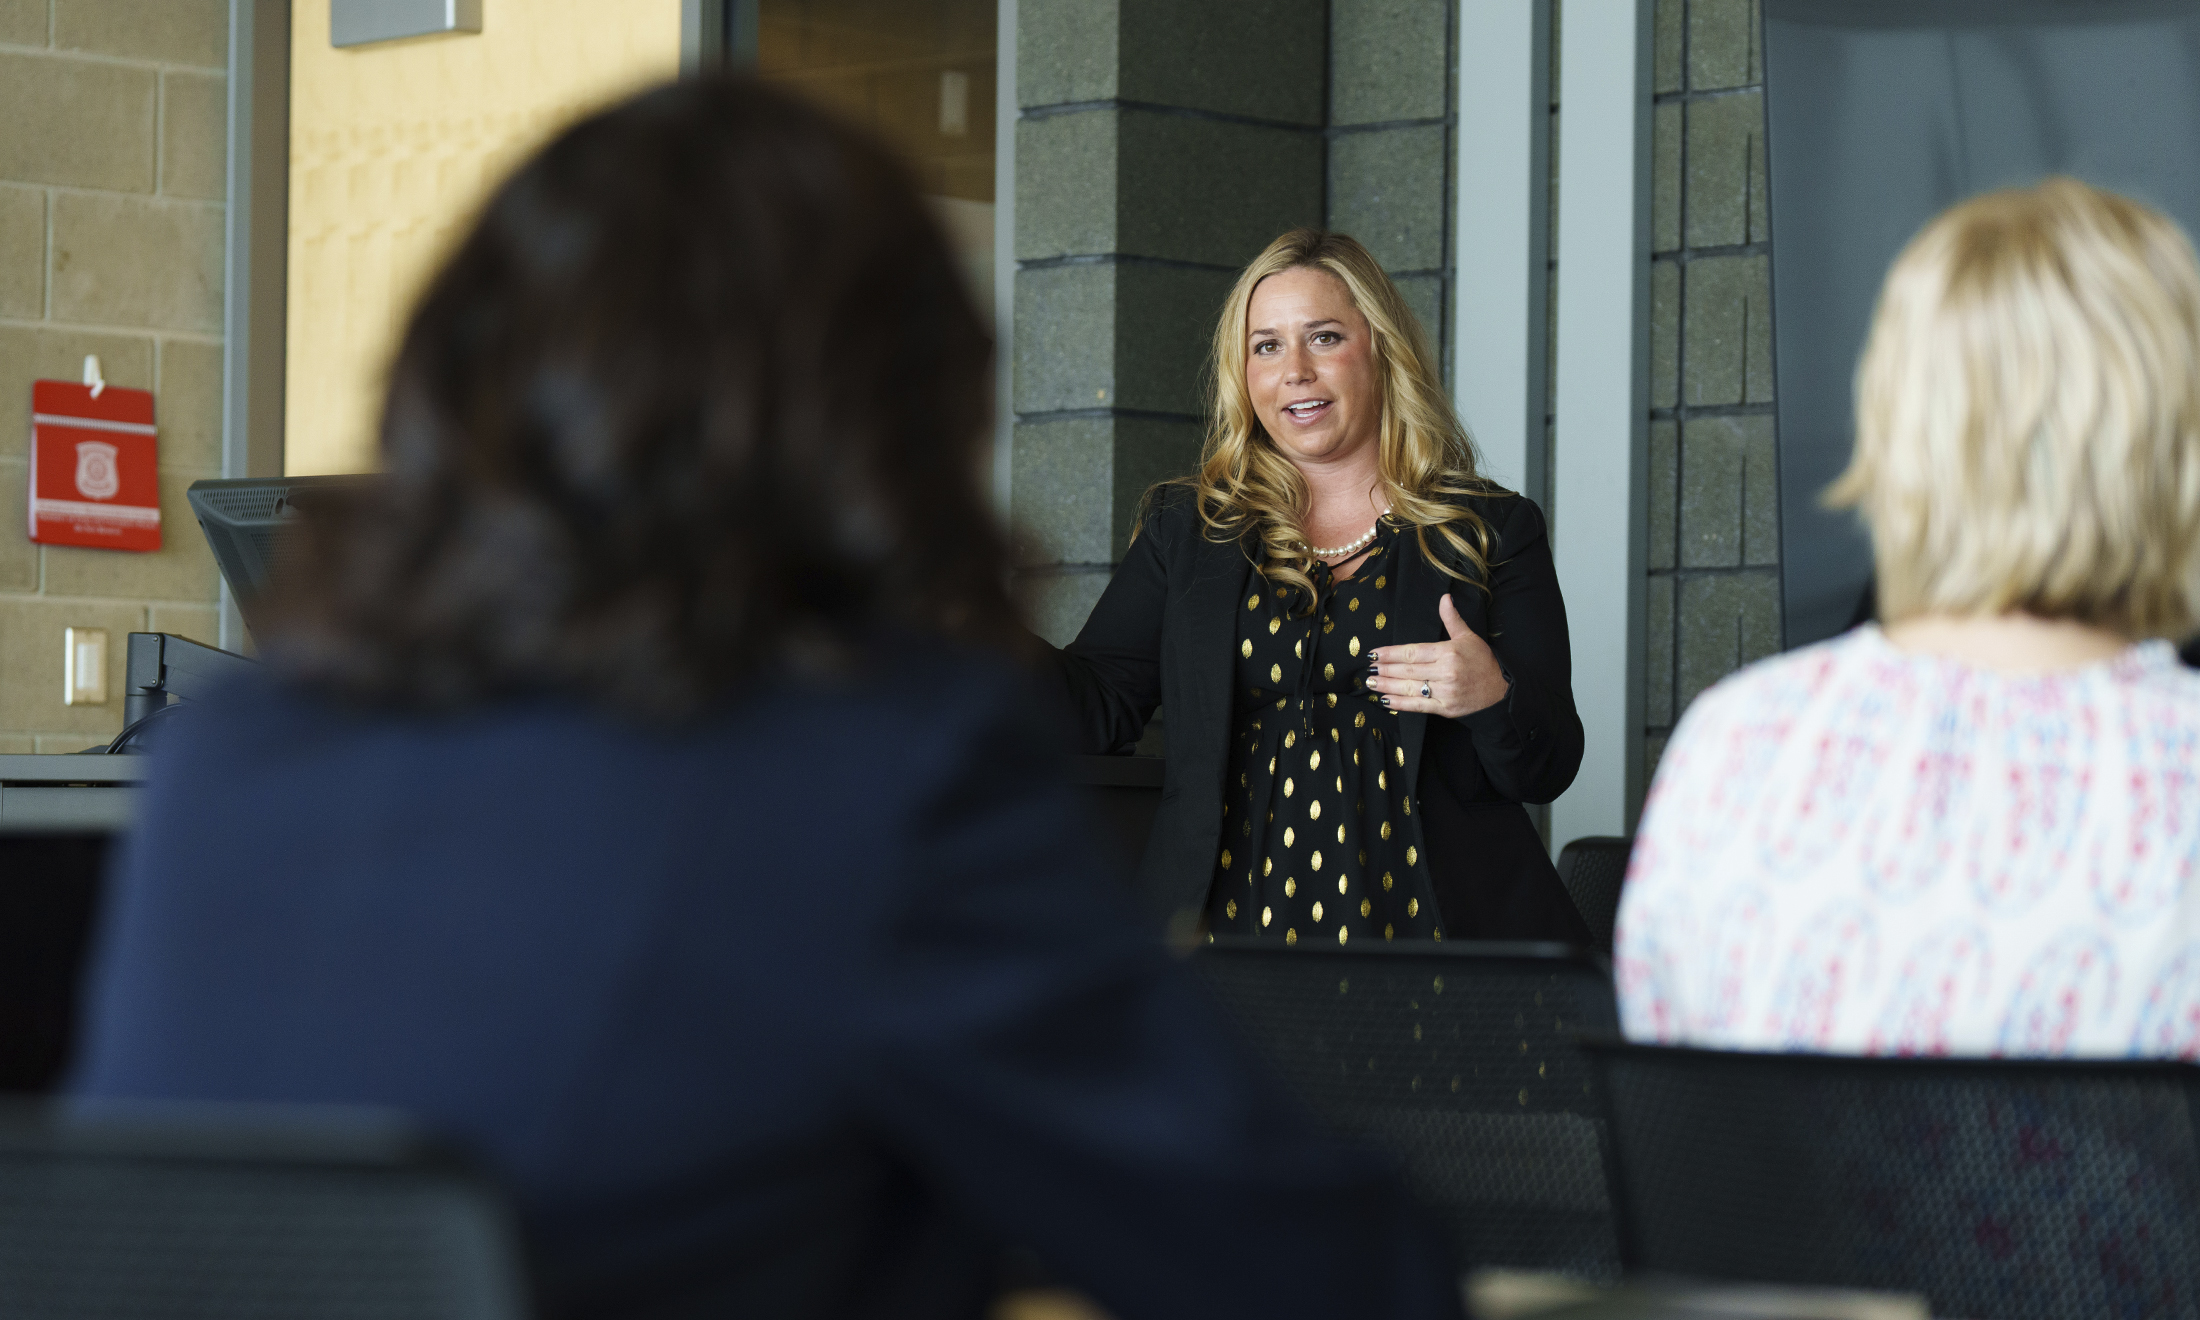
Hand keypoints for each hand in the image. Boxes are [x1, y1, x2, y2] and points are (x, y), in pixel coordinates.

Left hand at [1365, 594, 1508, 717]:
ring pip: (1410, 688)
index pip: (1413, 652)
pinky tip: (1385, 700)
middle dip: (1386, 669)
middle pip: (1408, 670)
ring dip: (1387, 686)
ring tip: (1371, 682)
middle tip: (1369, 669)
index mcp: (1448, 652)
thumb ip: (1452, 619)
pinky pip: (1418, 706)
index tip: (1375, 654)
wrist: (1501, 691)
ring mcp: (1445, 692)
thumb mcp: (1468, 637)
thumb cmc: (1483, 662)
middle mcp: (1446, 672)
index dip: (1391, 653)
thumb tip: (1444, 598)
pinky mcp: (1445, 708)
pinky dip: (1400, 704)